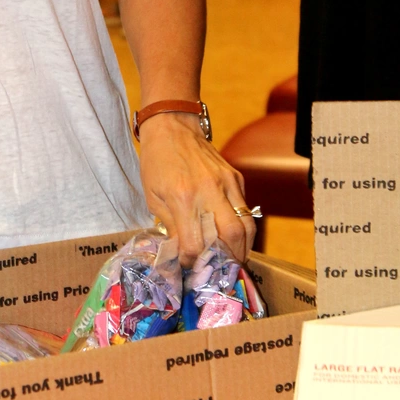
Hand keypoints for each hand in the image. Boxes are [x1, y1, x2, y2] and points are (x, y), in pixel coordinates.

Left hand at [137, 112, 254, 265]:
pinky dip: (244, 228)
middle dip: (229, 261)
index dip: (193, 262)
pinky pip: (246, 208)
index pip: (196, 243)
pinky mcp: (236, 177)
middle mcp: (209, 191)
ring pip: (246, 224)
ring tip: (236, 261)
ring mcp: (226, 182)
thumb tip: (183, 253)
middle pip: (231, 236)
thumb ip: (170, 226)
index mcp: (182, 197)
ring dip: (244, 248)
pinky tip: (236, 237)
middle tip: (224, 273)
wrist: (173, 126)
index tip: (189, 266)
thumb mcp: (153, 197)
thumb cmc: (157, 162)